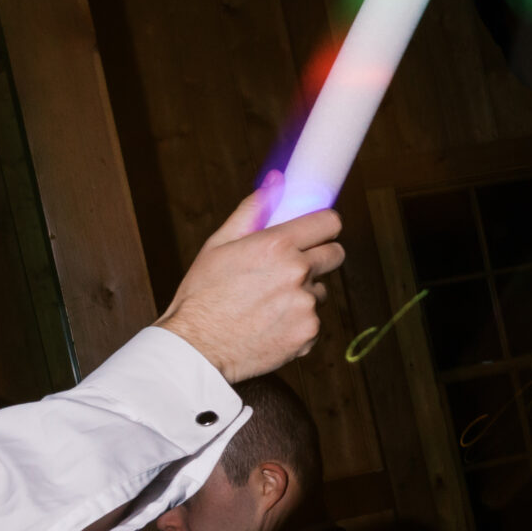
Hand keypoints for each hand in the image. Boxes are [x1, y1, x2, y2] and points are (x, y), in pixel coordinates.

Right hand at [155, 176, 345, 381]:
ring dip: (302, 293)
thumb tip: (277, 181)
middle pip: (335, 254)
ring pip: (320, 290)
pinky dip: (297, 321)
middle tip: (289, 268)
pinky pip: (313, 319)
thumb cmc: (202, 295)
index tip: (316, 231)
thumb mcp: (220, 245)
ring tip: (266, 302)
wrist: (196, 348)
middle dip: (317, 256)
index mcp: (277, 246)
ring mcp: (306, 305)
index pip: (330, 223)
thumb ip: (253, 210)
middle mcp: (298, 273)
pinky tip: (268, 323)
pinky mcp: (309, 333)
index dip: (323, 226)